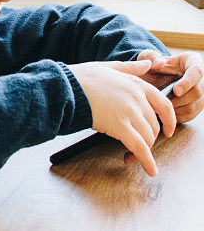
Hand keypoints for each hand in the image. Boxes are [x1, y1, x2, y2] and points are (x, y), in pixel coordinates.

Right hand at [68, 60, 175, 176]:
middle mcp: (137, 98)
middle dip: (149, 138)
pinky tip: (150, 169)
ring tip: (133, 157)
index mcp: (136, 84)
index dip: (169, 120)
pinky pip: (140, 147)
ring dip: (145, 151)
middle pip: (154, 124)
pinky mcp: (120, 126)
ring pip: (148, 137)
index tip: (168, 130)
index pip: (164, 104)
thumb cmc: (81, 78)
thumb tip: (148, 64)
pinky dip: (147, 161)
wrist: (65, 87)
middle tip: (139, 145)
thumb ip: (131, 68)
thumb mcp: (108, 67)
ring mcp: (130, 112)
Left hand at [134, 50, 203, 122]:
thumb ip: (152, 57)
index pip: (197, 71)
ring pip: (194, 105)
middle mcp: (200, 77)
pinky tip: (164, 112)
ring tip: (160, 105)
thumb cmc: (152, 64)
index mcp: (192, 60)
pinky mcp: (196, 105)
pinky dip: (176, 116)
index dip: (188, 82)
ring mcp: (200, 92)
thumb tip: (159, 63)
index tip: (176, 91)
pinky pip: (190, 115)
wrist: (153, 76)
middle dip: (180, 99)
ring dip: (177, 108)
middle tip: (163, 101)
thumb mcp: (148, 56)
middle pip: (198, 92)